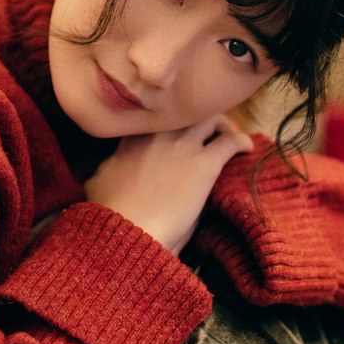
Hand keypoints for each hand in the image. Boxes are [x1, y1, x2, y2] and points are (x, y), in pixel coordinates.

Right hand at [83, 114, 252, 255]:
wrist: (128, 233)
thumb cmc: (110, 215)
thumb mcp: (97, 184)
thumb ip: (107, 168)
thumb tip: (108, 167)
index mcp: (131, 139)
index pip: (156, 117)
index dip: (169, 121)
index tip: (175, 130)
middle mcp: (158, 134)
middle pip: (184, 111)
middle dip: (196, 117)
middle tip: (205, 130)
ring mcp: (182, 147)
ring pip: (210, 118)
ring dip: (221, 124)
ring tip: (227, 135)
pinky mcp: (204, 164)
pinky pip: (230, 141)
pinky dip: (241, 141)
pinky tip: (246, 148)